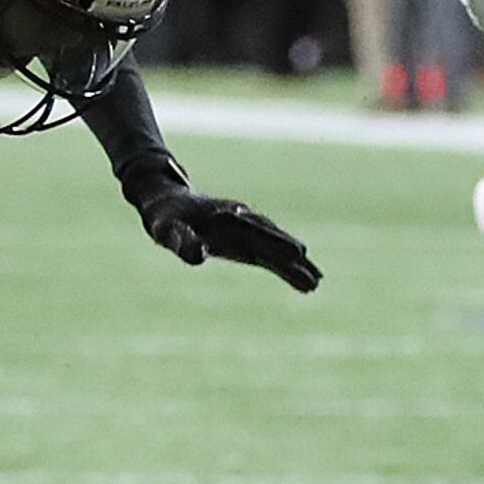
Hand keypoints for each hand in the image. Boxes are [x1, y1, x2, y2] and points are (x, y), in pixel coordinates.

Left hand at [135, 183, 321, 291]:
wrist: (169, 203)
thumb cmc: (166, 219)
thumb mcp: (167, 231)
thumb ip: (182, 242)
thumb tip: (199, 256)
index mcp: (225, 218)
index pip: (256, 231)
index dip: (277, 243)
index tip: (298, 254)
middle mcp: (241, 221)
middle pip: (272, 239)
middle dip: (293, 256)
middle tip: (315, 275)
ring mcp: (245, 230)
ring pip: (275, 245)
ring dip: (294, 262)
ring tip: (317, 280)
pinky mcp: (245, 240)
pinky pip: (269, 253)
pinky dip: (285, 264)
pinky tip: (303, 276)